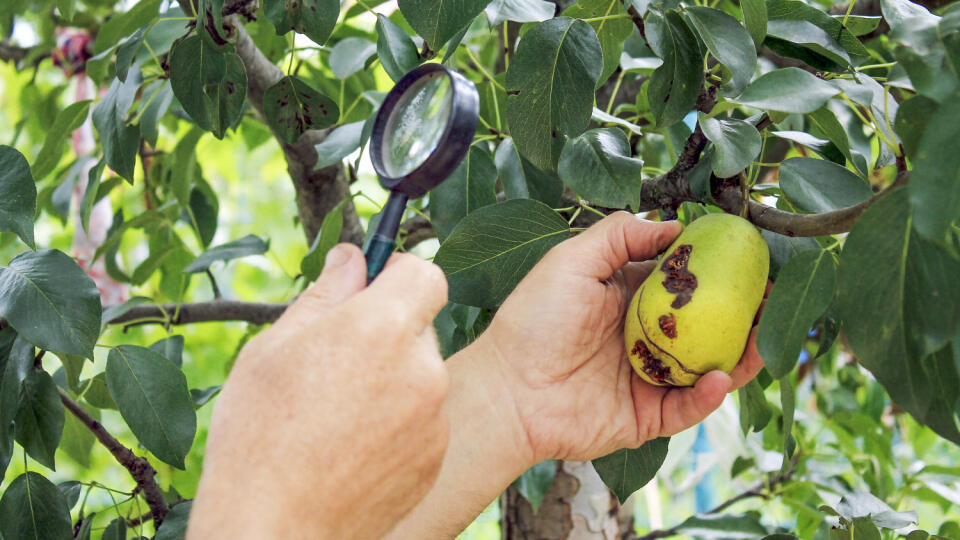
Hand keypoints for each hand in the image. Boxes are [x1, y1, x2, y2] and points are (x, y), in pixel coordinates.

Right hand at [188, 245, 449, 539]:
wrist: (275, 530)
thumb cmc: (259, 435)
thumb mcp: (274, 348)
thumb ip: (325, 293)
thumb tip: (353, 256)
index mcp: (381, 328)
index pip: (425, 273)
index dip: (398, 275)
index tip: (372, 290)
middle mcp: (421, 368)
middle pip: (421, 325)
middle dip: (388, 330)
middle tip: (336, 360)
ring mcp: (434, 417)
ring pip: (421, 373)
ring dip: (392, 377)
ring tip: (337, 412)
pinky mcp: (435, 457)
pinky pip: (424, 418)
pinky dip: (398, 420)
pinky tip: (353, 444)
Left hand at [481, 212, 763, 462]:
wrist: (508, 391)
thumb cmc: (534, 321)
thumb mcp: (573, 261)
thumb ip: (620, 235)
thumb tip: (673, 224)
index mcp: (627, 296)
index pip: (682, 281)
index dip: (716, 270)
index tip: (749, 256)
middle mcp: (643, 336)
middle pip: (704, 324)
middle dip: (740, 312)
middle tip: (770, 298)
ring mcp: (648, 377)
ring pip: (706, 366)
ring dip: (738, 354)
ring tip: (761, 338)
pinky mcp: (647, 416)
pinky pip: (688, 407)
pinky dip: (708, 395)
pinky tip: (720, 376)